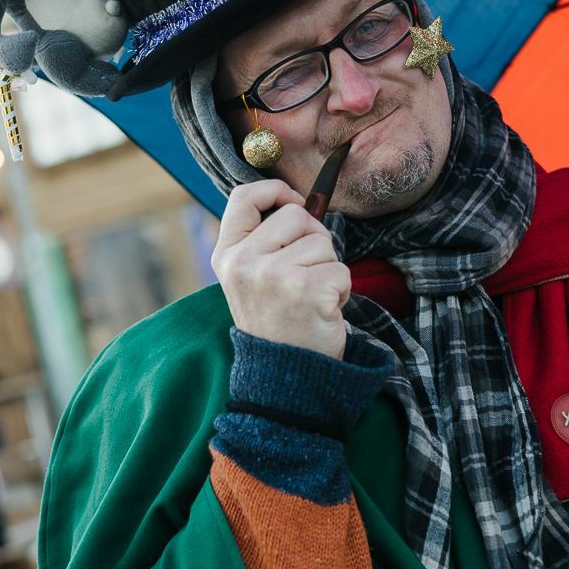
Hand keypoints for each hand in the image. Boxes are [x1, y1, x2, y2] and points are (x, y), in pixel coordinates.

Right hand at [212, 180, 349, 358]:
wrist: (284, 377)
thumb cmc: (276, 320)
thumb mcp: (251, 277)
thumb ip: (264, 239)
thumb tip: (300, 202)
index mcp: (227, 254)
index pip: (244, 197)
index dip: (275, 191)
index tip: (293, 203)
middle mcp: (244, 262)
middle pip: (297, 216)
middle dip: (314, 239)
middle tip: (305, 274)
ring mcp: (273, 276)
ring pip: (323, 243)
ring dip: (328, 268)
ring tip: (311, 296)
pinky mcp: (305, 291)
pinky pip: (341, 270)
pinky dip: (341, 291)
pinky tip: (322, 310)